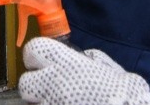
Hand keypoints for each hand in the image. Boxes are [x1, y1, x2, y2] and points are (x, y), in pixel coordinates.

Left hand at [19, 38, 149, 104]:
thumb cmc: (124, 93)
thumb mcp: (108, 68)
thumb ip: (91, 59)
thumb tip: (83, 57)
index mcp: (68, 63)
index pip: (34, 49)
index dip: (34, 56)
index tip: (39, 61)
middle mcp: (54, 83)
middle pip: (25, 82)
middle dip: (34, 86)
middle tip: (46, 89)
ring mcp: (53, 103)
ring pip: (32, 104)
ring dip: (43, 103)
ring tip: (59, 101)